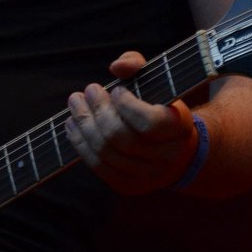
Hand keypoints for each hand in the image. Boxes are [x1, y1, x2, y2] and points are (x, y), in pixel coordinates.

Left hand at [62, 50, 197, 195]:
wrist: (176, 152)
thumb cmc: (161, 108)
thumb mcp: (158, 83)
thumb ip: (138, 65)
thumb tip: (117, 67)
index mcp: (178, 130)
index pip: (150, 123)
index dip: (127, 105)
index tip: (117, 90)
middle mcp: (165, 157)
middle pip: (121, 138)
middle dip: (98, 111)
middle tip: (88, 90)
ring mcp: (146, 176)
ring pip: (105, 152)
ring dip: (84, 124)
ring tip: (75, 103)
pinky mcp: (127, 185)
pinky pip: (98, 166)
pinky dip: (80, 143)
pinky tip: (73, 124)